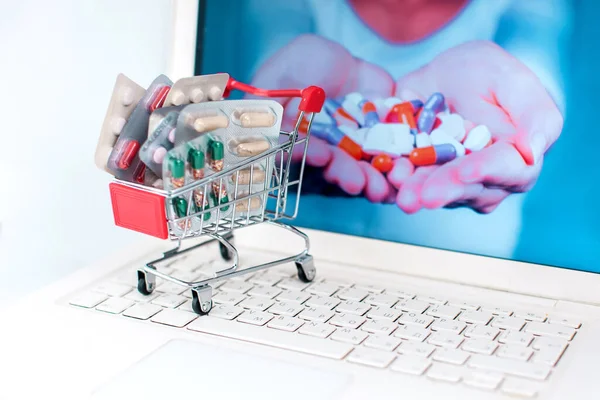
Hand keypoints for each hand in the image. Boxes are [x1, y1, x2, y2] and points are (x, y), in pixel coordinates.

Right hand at [248, 34, 395, 200]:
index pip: (295, 157)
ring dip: (370, 183)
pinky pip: (386, 165)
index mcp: (292, 144)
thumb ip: (270, 103)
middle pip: (330, 173)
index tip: (321, 155)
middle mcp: (320, 157)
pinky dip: (395, 172)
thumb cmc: (300, 65)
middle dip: (344, 176)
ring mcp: (349, 157)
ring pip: (359, 176)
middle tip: (356, 181)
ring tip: (381, 187)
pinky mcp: (375, 151)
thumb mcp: (278, 76)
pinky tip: (403, 176)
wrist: (343, 61)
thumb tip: (264, 129)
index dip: (307, 158)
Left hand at [391, 40, 562, 212]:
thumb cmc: (487, 74)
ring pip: (435, 191)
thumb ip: (534, 114)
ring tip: (399, 183)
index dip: (488, 170)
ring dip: (416, 189)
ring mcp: (451, 184)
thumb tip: (536, 150)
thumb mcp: (511, 80)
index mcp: (517, 157)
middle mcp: (486, 179)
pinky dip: (395, 180)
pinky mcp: (420, 180)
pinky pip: (408, 183)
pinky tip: (384, 175)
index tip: (467, 169)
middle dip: (444, 189)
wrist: (442, 76)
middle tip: (423, 194)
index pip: (508, 169)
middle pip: (468, 189)